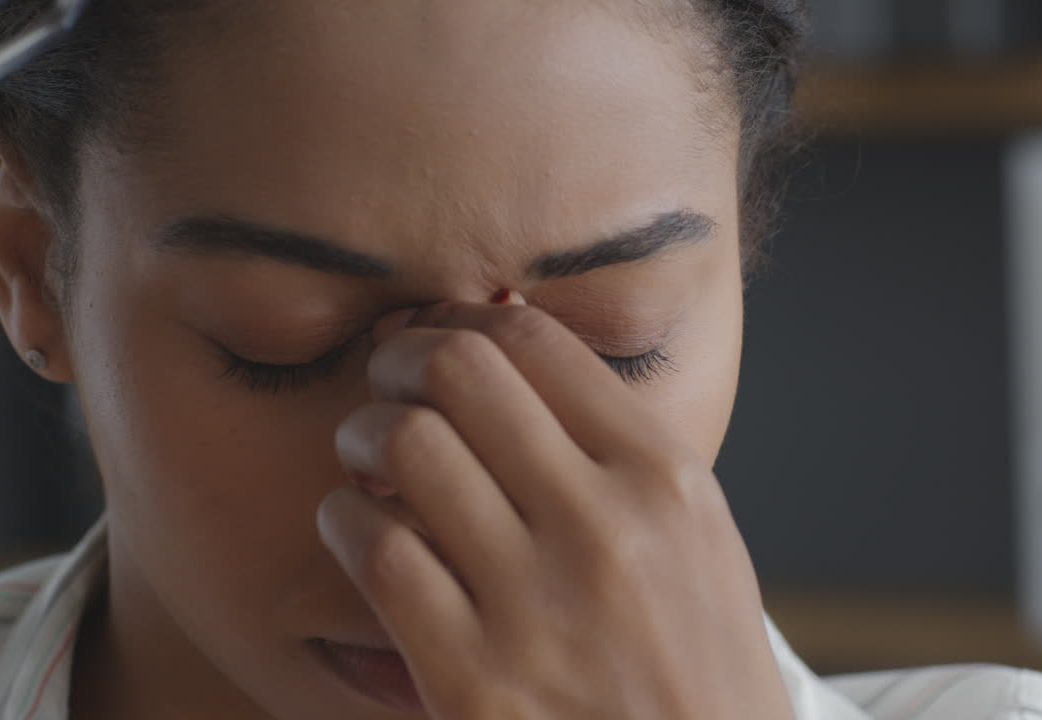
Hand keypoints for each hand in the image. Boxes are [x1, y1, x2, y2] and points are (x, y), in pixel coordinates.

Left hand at [318, 297, 793, 719]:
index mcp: (665, 480)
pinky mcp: (471, 679)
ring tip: (366, 458)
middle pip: (461, 373)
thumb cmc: (695, 666)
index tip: (438, 339)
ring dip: (363, 435)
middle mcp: (604, 528)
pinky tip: (354, 528)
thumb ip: (614, 445)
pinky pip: (375, 551)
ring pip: (408, 447)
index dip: (462, 321)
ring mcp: (536, 605)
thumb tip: (507, 340)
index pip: (536, 343)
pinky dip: (345, 520)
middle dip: (402, 359)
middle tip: (386, 382)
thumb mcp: (696, 538)